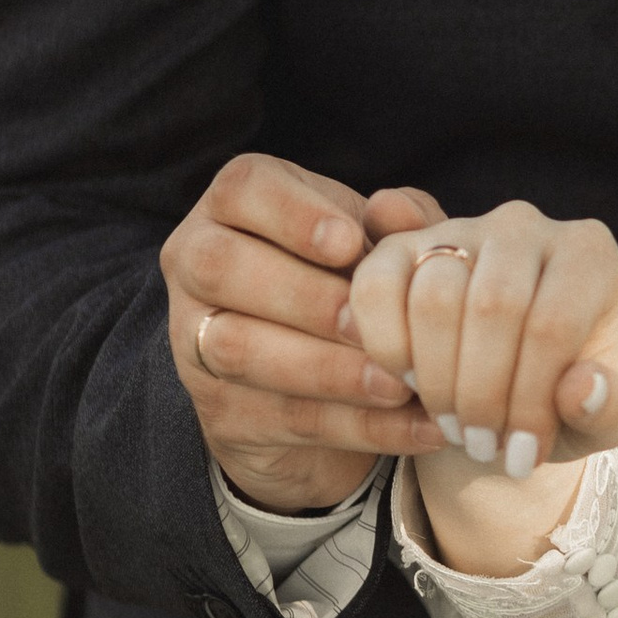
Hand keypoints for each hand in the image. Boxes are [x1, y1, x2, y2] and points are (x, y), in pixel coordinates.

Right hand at [164, 153, 447, 510]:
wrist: (330, 381)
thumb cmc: (356, 282)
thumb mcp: (386, 247)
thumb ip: (400, 226)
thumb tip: (395, 208)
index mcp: (236, 206)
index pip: (243, 189)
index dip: (293, 214)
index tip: (350, 242)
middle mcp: (198, 262)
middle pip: (222, 267)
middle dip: (303, 297)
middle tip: (369, 323)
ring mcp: (195, 339)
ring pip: (239, 349)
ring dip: (325, 370)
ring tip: (397, 384)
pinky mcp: (220, 411)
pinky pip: (283, 417)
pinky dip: (360, 426)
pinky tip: (422, 428)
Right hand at [349, 203, 617, 576]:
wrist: (507, 385)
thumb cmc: (559, 398)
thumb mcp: (596, 420)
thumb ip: (607, 411)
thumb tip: (583, 387)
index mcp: (588, 254)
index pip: (553, 322)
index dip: (531, 402)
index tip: (523, 458)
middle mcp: (525, 226)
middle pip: (493, 305)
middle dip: (482, 395)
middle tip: (481, 446)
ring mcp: (458, 228)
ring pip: (435, 295)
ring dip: (438, 380)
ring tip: (454, 425)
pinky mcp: (402, 247)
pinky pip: (377, 287)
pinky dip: (387, 347)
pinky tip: (411, 387)